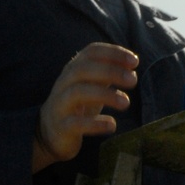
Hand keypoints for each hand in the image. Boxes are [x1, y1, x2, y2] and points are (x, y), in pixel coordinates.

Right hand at [32, 43, 138, 171]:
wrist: (50, 131)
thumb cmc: (77, 103)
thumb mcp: (92, 84)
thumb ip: (108, 72)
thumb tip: (133, 64)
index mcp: (74, 68)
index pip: (91, 52)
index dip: (113, 53)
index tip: (135, 61)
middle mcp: (65, 82)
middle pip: (83, 69)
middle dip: (110, 71)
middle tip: (133, 80)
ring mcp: (60, 103)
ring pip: (78, 92)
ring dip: (105, 95)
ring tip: (126, 102)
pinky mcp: (61, 126)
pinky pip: (75, 123)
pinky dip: (95, 123)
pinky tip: (112, 125)